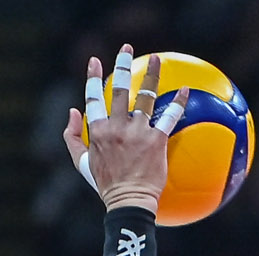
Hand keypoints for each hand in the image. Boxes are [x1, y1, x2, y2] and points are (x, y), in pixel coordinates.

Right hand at [62, 47, 187, 214]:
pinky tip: (186, 89)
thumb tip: (73, 110)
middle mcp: (117, 127)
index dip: (92, 77)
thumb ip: (72, 135)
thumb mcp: (80, 162)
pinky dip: (178, 102)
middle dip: (121, 65)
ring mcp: (138, 132)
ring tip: (156, 59)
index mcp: (98, 130)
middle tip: (126, 48)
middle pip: (119, 90)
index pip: (93, 97)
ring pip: (145, 97)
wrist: (129, 202)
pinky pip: (169, 117)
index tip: (94, 60)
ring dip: (151, 75)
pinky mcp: (156, 141)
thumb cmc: (106, 184)